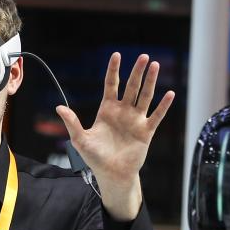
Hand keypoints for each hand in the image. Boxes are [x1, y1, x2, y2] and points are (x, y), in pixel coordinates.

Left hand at [55, 53, 174, 220]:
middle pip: (131, 87)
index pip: (111, 85)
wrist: (112, 174)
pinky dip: (163, 106)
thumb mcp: (80, 140)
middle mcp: (123, 112)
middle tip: (143, 56)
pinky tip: (170, 94)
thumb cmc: (95, 158)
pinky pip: (156, 116)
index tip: (117, 55)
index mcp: (107, 110)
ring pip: (144, 96)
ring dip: (150, 82)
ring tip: (155, 66)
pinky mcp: (145, 131)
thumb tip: (59, 107)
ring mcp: (135, 121)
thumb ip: (72, 123)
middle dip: (137, 71)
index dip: (114, 70)